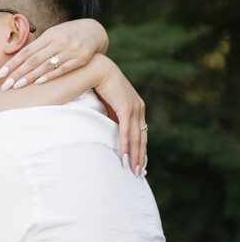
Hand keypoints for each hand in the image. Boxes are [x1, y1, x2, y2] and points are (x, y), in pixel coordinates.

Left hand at [0, 19, 108, 89]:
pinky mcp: (82, 57)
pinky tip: (39, 82)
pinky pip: (64, 68)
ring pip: (46, 64)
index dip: (12, 63)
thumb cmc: (69, 35)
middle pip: (34, 59)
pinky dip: (51, 75)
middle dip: (17, 73)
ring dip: (30, 76)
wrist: (95, 31)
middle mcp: (59, 40)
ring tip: (17, 86)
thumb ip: (39, 46)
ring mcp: (71, 48)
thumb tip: (16, 56)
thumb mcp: (54, 35)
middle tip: (5, 86)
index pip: (27, 51)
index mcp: (50, 34)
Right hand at [92, 59, 147, 173]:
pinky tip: (124, 157)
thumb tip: (108, 126)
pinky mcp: (125, 108)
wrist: (98, 68)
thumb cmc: (100, 84)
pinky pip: (125, 131)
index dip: (141, 148)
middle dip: (140, 157)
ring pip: (136, 137)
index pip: (141, 132)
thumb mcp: (109, 103)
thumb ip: (112, 114)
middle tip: (138, 173)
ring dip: (134, 155)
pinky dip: (125, 145)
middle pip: (141, 137)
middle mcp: (139, 108)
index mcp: (137, 107)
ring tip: (132, 170)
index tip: (140, 163)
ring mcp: (134, 108)